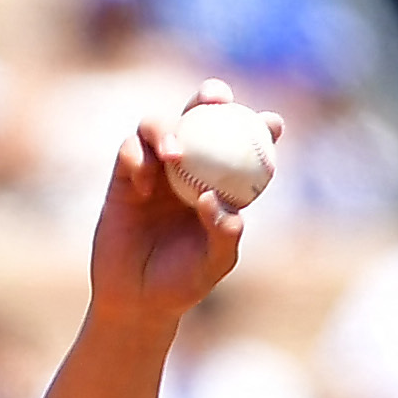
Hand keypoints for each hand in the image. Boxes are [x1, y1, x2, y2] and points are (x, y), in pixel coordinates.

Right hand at [89, 81, 282, 329]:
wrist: (136, 299)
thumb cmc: (182, 282)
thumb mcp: (213, 264)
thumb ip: (223, 235)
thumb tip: (215, 199)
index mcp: (219, 183)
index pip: (242, 146)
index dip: (260, 127)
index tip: (273, 123)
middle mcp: (188, 168)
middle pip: (198, 117)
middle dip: (209, 97)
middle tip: (216, 98)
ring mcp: (155, 169)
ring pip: (159, 126)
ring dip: (167, 129)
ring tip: (174, 154)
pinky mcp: (124, 177)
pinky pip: (129, 150)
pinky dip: (137, 157)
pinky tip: (143, 181)